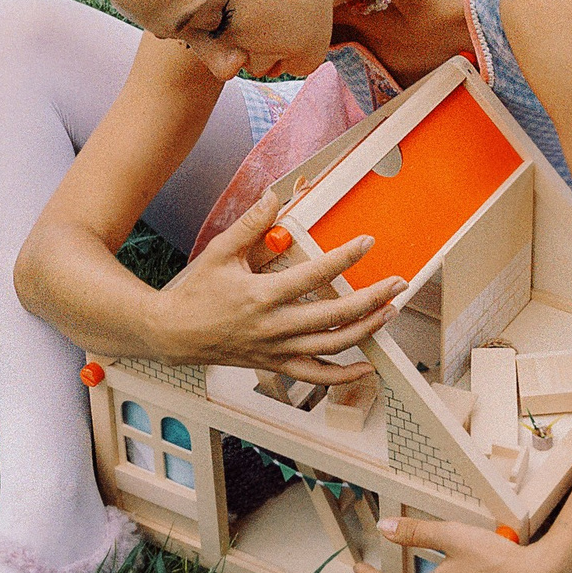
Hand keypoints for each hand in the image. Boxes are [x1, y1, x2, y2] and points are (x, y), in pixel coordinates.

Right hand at [155, 191, 405, 383]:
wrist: (174, 333)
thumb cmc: (196, 292)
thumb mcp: (220, 252)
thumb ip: (250, 224)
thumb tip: (273, 196)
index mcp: (261, 295)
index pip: (314, 275)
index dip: (344, 257)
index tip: (367, 243)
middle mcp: (273, 326)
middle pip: (335, 316)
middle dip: (372, 299)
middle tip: (398, 284)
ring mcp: (277, 350)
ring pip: (332, 346)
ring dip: (367, 330)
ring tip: (390, 312)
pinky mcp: (276, 365)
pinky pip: (316, 376)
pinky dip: (344, 376)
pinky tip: (367, 366)